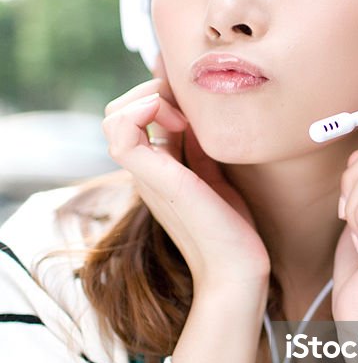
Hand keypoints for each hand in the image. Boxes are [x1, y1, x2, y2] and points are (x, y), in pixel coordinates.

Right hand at [102, 69, 269, 297]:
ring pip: (115, 116)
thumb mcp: (215, 174)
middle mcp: (145, 169)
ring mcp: (146, 174)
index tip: (195, 110)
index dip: (161, 96)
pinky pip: (122, 135)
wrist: (236, 271)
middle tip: (189, 110)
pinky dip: (141, 111)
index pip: (134, 114)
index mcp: (157, 168)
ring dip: (150, 98)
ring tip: (184, 117)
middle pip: (120, 110)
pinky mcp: (156, 179)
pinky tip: (177, 120)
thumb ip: (201, 146)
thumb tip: (199, 112)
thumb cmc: (232, 229)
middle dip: (154, 91)